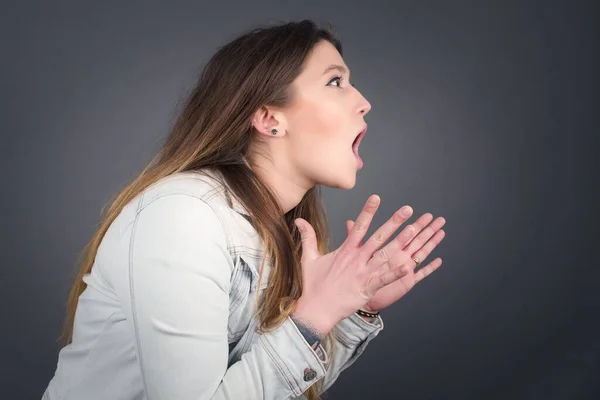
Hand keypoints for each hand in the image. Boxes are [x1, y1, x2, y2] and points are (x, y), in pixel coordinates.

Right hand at [292, 195, 422, 333]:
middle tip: (407, 209)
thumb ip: (308, 237)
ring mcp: (363, 273)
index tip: (377, 197)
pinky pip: (384, 279)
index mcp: (345, 251)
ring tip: (414, 230)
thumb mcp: (308, 258)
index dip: (368, 211)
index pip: (359, 226)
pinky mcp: (367, 288)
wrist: (315, 309)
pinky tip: (409, 266)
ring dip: (400, 242)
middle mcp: (356, 259)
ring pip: (385, 255)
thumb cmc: (312, 285)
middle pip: (378, 237)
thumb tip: (300, 220)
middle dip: (394, 222)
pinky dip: (396, 273)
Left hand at [346, 210, 445, 312]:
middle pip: (416, 240)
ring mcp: (404, 269)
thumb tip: (348, 221)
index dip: (413, 223)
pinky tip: (438, 260)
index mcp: (389, 249)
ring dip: (431, 243)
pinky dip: (429, 268)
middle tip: (438, 218)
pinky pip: (420, 274)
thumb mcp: (355, 255)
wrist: (357, 297)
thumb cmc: (357, 276)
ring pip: (421, 253)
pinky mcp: (406, 282)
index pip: (404, 233)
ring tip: (441, 231)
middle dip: (426, 229)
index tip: (420, 212)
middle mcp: (399, 257)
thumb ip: (354, 238)